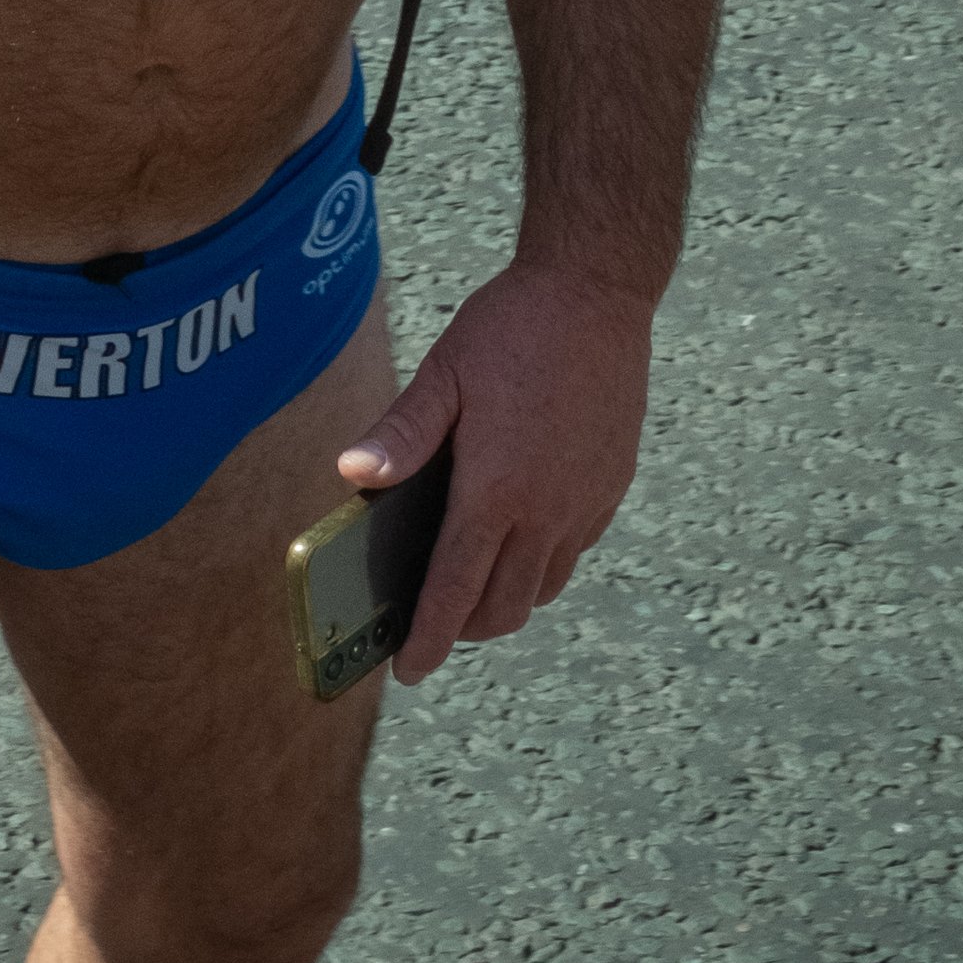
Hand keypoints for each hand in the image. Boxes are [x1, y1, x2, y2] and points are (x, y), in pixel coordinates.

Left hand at [339, 265, 654, 682]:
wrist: (597, 292)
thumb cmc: (511, 327)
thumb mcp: (443, 373)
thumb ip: (400, 433)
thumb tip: (350, 474)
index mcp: (497, 488)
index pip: (456, 589)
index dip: (429, 638)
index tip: (408, 670)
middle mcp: (547, 509)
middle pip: (504, 606)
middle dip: (464, 629)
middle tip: (431, 619)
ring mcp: (586, 502)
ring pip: (544, 587)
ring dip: (505, 600)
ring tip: (470, 582)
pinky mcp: (612, 486)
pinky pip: (574, 552)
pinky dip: (542, 564)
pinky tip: (518, 534)